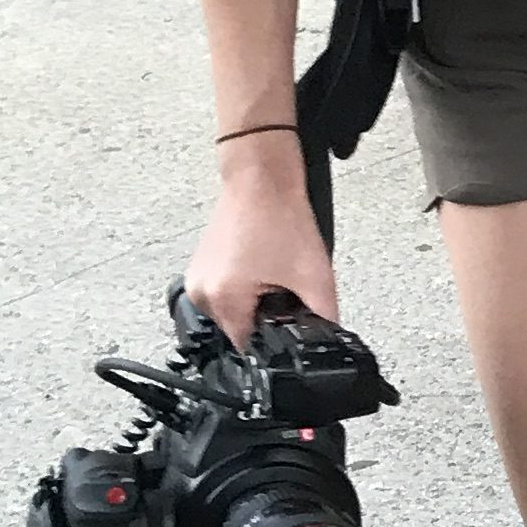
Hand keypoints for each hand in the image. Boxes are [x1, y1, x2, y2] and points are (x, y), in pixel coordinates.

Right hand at [187, 138, 337, 343]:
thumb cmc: (281, 216)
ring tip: (272, 273)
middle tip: (286, 289)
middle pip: (242, 331)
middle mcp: (201, 293)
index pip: (250, 348)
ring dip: (257, 304)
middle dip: (268, 319)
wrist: (262, 178)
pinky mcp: (202, 268)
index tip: (290, 323)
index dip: (277, 341)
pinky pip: (228, 295)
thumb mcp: (316, 277)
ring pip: (235, 314)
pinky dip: (247, 290)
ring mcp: (198, 280)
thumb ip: (325, 319)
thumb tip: (329, 343)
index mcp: (222, 299)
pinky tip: (262, 268)